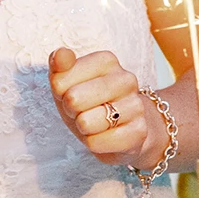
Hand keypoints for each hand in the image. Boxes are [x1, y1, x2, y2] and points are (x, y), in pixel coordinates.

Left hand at [49, 47, 156, 167]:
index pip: (60, 80)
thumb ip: (60, 65)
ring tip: (95, 123)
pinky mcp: (138, 132)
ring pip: (85, 123)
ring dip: (83, 128)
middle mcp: (126, 79)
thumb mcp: (68, 81)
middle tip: (83, 110)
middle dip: (71, 111)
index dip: (59, 92)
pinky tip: (105, 135)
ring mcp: (136, 105)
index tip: (73, 92)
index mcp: (107, 60)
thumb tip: (61, 54)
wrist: (124, 128)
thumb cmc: (89, 101)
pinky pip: (96, 142)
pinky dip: (93, 143)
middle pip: (73, 99)